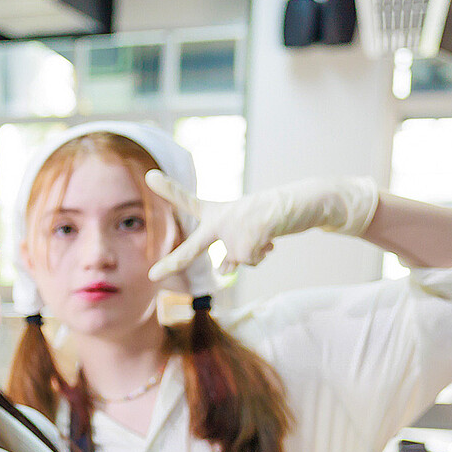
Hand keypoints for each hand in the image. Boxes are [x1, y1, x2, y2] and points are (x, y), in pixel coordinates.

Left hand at [147, 170, 378, 279]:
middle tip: (153, 276)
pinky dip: (263, 254)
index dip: (169, 189)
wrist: (303, 202)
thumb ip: (230, 255)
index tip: (149, 175)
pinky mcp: (249, 237)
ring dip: (252, 255)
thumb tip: (223, 271)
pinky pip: (250, 261)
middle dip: (174, 262)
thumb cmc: (270, 218)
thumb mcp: (245, 235)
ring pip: (234, 263)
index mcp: (217, 212)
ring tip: (264, 234)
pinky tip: (271, 236)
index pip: (189, 201)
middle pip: (193, 247)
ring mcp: (234, 227)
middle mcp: (221, 218)